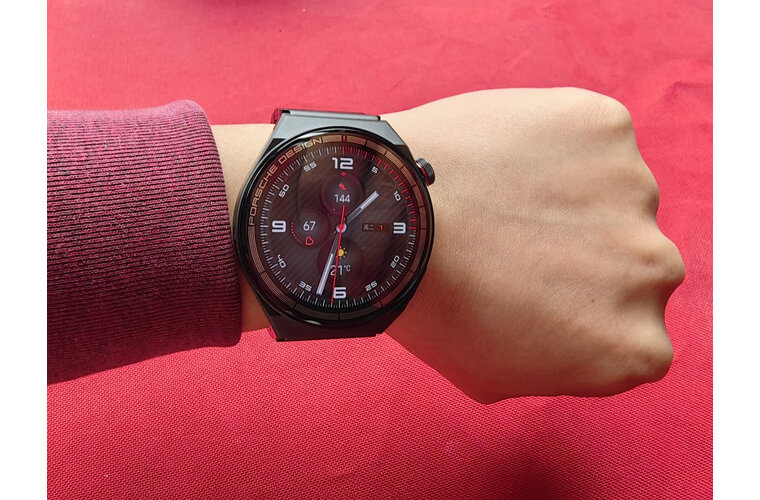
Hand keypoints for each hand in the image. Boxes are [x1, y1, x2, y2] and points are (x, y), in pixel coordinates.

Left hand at [382, 88, 684, 402]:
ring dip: (572, 195)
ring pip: (614, 194)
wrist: (395, 222)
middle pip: (631, 260)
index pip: (628, 329)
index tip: (536, 292)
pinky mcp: (605, 125)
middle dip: (586, 253)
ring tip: (501, 198)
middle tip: (516, 241)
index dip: (577, 308)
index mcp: (637, 349)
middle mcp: (656, 271)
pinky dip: (555, 142)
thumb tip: (574, 331)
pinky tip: (504, 158)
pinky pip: (589, 136)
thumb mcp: (497, 376)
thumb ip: (560, 363)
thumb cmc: (434, 306)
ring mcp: (635, 192)